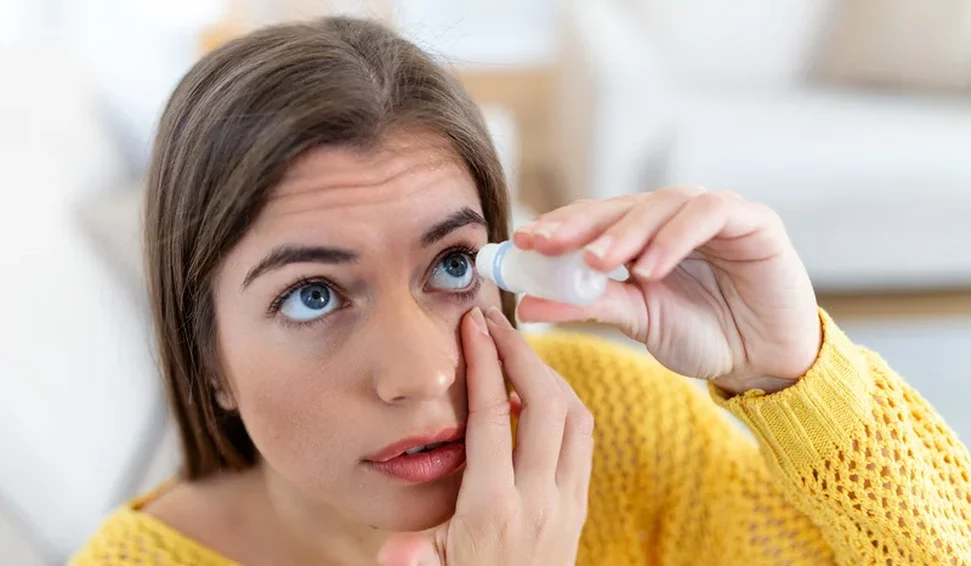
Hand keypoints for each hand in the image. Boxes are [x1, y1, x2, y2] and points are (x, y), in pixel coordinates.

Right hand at [377, 306, 592, 565]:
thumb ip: (412, 561)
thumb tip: (393, 553)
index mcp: (492, 509)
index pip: (494, 417)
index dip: (485, 364)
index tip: (473, 326)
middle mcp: (538, 500)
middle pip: (547, 403)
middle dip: (522, 353)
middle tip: (495, 324)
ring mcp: (566, 502)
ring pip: (576, 416)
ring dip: (549, 374)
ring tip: (516, 351)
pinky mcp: (579, 506)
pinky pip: (583, 438)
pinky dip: (564, 402)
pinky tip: (537, 393)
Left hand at [513, 187, 821, 394]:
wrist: (766, 362)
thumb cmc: (704, 335)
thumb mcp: (637, 320)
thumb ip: (586, 305)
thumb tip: (526, 304)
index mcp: (642, 235)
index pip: (592, 219)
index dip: (556, 227)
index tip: (521, 244)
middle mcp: (673, 217)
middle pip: (618, 205)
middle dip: (579, 224)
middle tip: (545, 244)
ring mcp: (712, 213)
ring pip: (660, 204)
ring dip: (625, 232)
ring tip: (596, 262)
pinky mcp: (752, 220)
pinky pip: (708, 214)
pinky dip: (674, 238)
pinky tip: (650, 268)